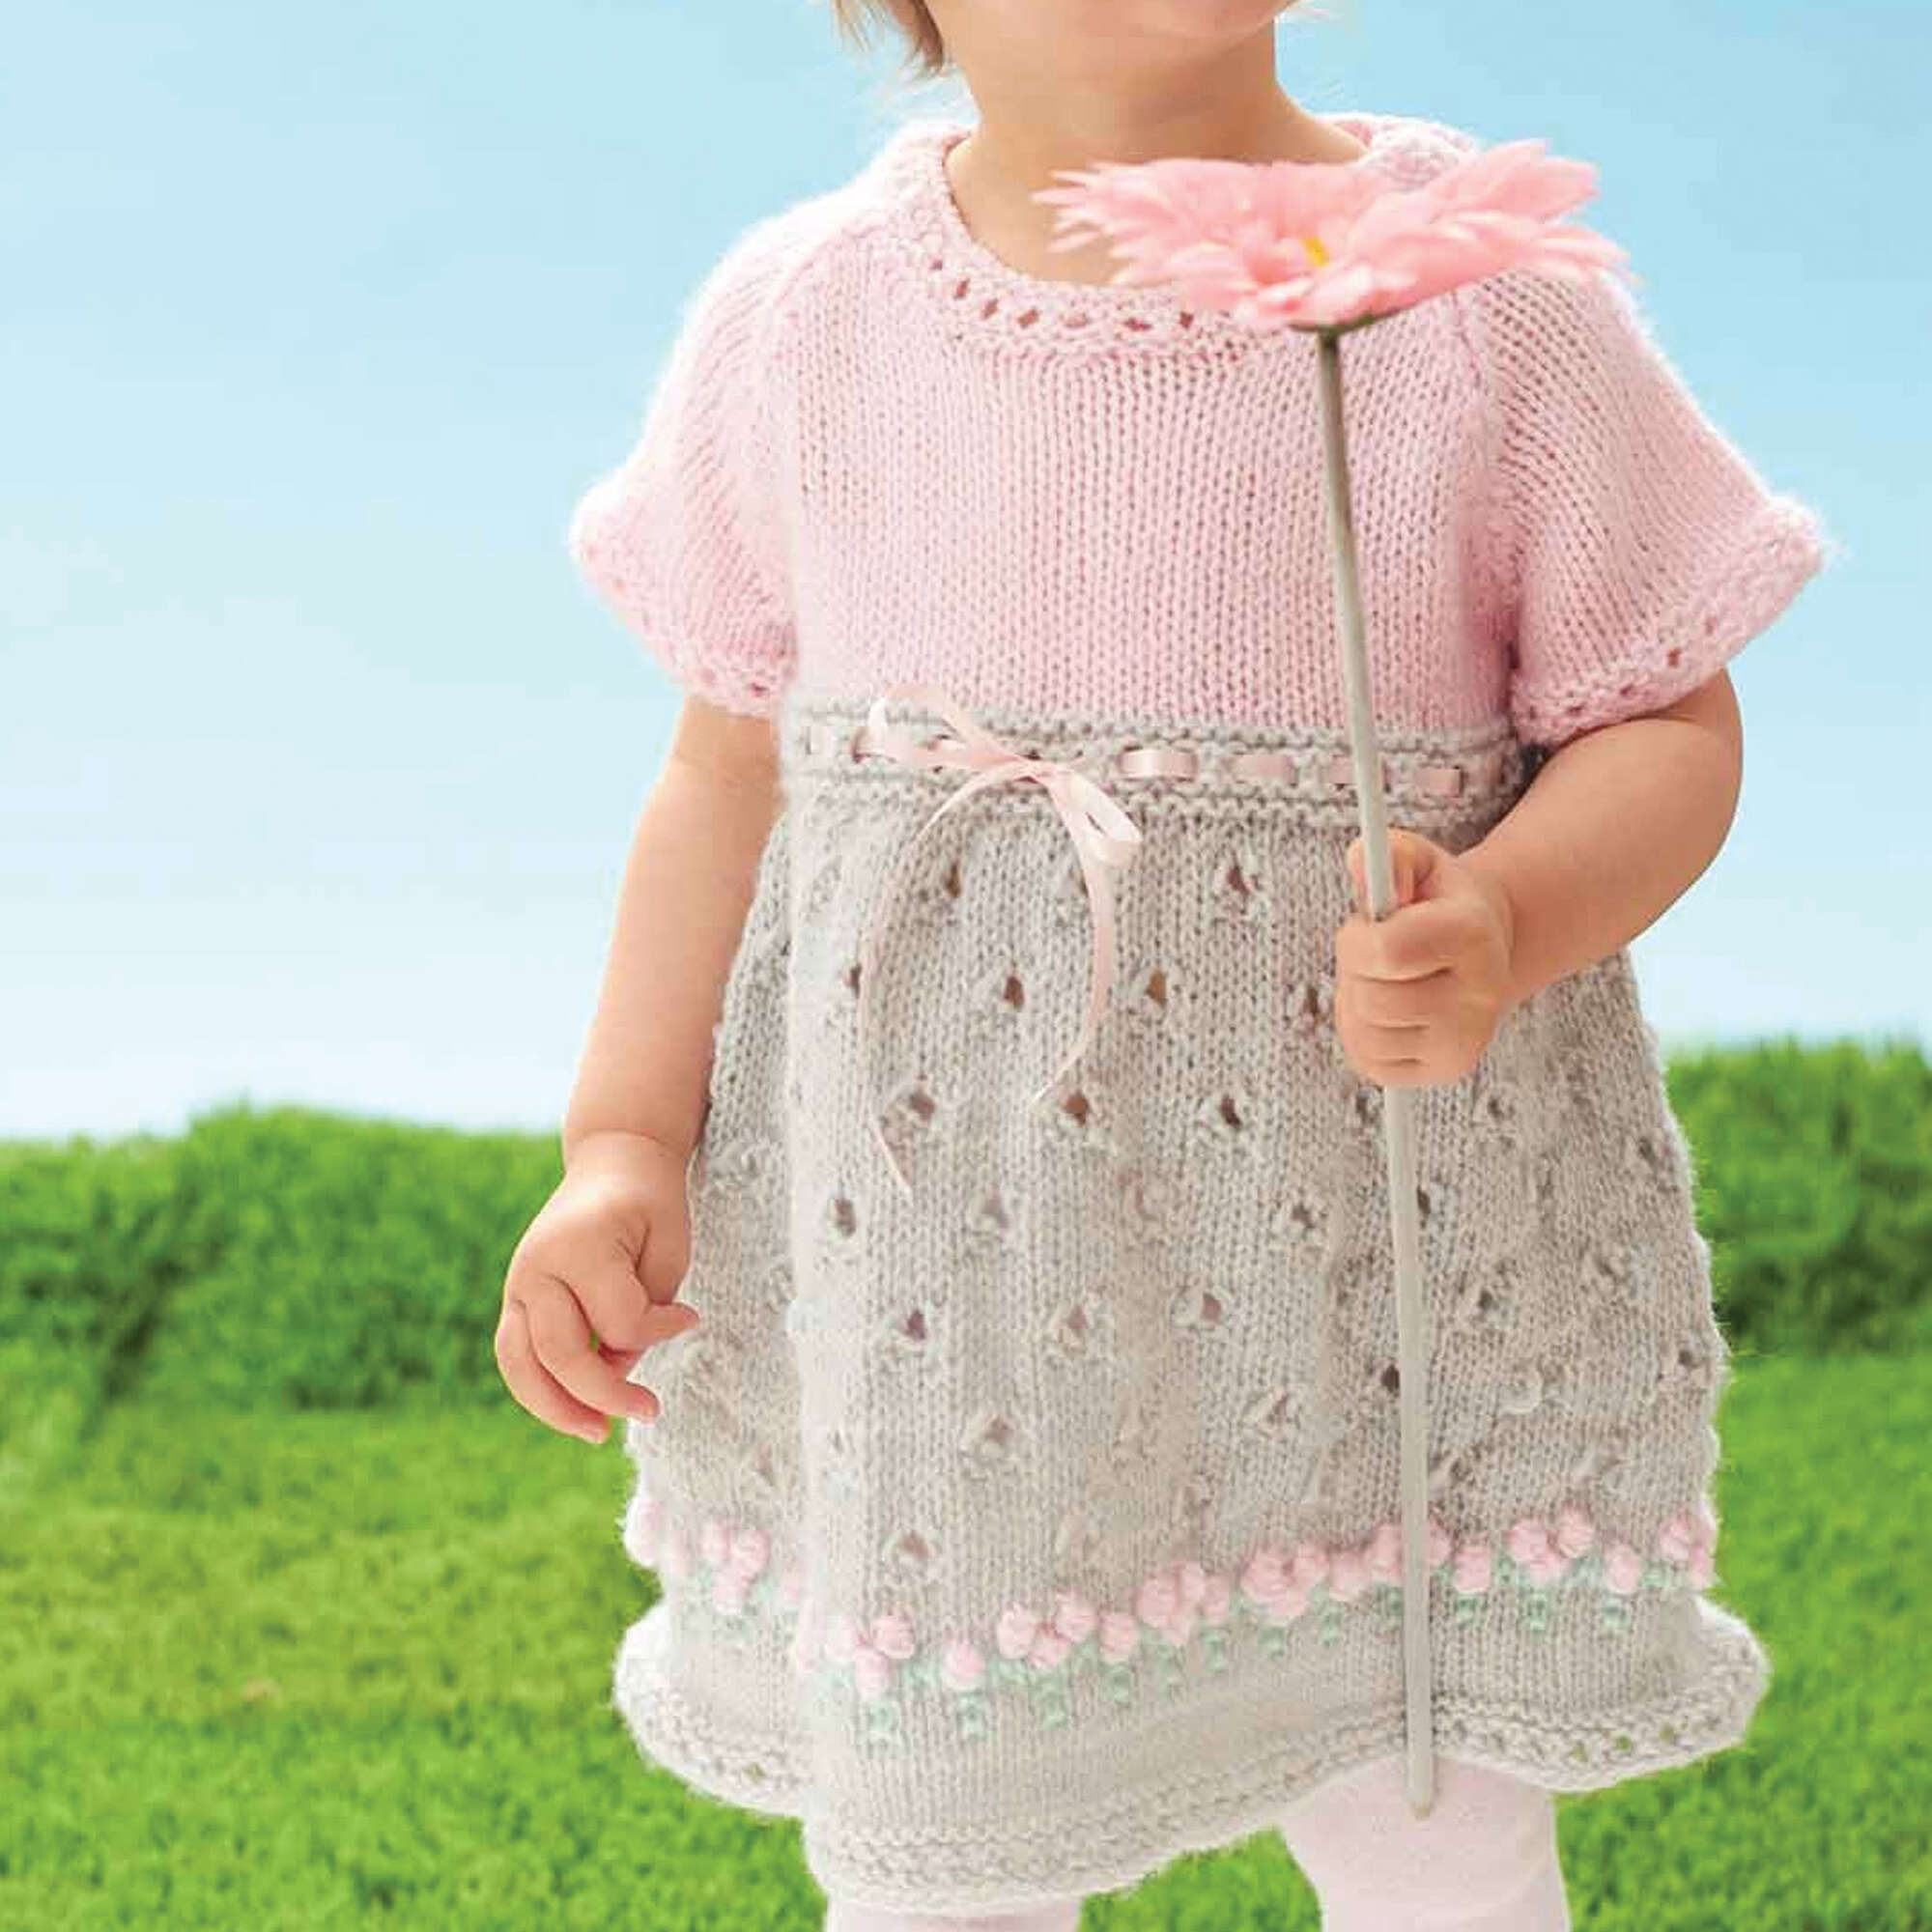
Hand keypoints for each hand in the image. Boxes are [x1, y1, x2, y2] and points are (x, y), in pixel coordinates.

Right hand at [495, 1129, 701, 1444]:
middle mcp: (538, 1265)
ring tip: (596, 1433)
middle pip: (561, 1353)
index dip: (660, 1331)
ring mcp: (518, 1282)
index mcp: (581, 1244)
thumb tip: (615, 1371)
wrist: (613, 1159)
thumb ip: (645, 1313)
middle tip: (651, 1411)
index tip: (688, 1318)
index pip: (620, 1320)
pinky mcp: (514, 1297)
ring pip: (520, 1364)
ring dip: (556, 1408)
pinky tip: (574, 1409)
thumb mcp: (668, 1248)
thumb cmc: (650, 1204)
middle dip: (605, 1394)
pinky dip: (539, 1388)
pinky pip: (514, 1355)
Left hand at [1334, 827, 1517, 1087]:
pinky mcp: (1444, 1070)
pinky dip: (1362, 1034)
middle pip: (1370, 999)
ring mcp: (1465, 1040)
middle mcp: (1480, 996)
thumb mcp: (1419, 862)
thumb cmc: (1438, 901)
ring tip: (1382, 979)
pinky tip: (1387, 1011)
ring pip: (1364, 1034)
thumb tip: (1359, 863)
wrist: (1486, 948)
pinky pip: (1369, 1061)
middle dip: (1355, 970)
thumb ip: (1388, 855)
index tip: (1367, 926)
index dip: (1357, 938)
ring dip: (1356, 1002)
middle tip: (1375, 953)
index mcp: (1473, 934)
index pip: (1386, 952)